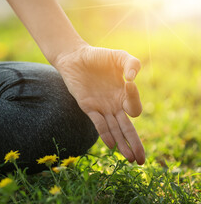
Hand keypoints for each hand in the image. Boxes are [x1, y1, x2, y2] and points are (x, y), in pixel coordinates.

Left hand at [54, 45, 144, 163]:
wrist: (74, 57)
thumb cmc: (98, 57)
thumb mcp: (119, 57)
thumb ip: (132, 63)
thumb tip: (132, 79)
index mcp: (124, 94)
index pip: (134, 107)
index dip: (134, 98)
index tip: (128, 82)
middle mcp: (114, 105)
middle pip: (127, 128)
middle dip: (135, 144)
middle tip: (142, 160)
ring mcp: (101, 107)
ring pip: (114, 130)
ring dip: (122, 145)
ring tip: (131, 160)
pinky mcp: (88, 107)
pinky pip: (98, 123)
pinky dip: (105, 133)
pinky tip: (111, 145)